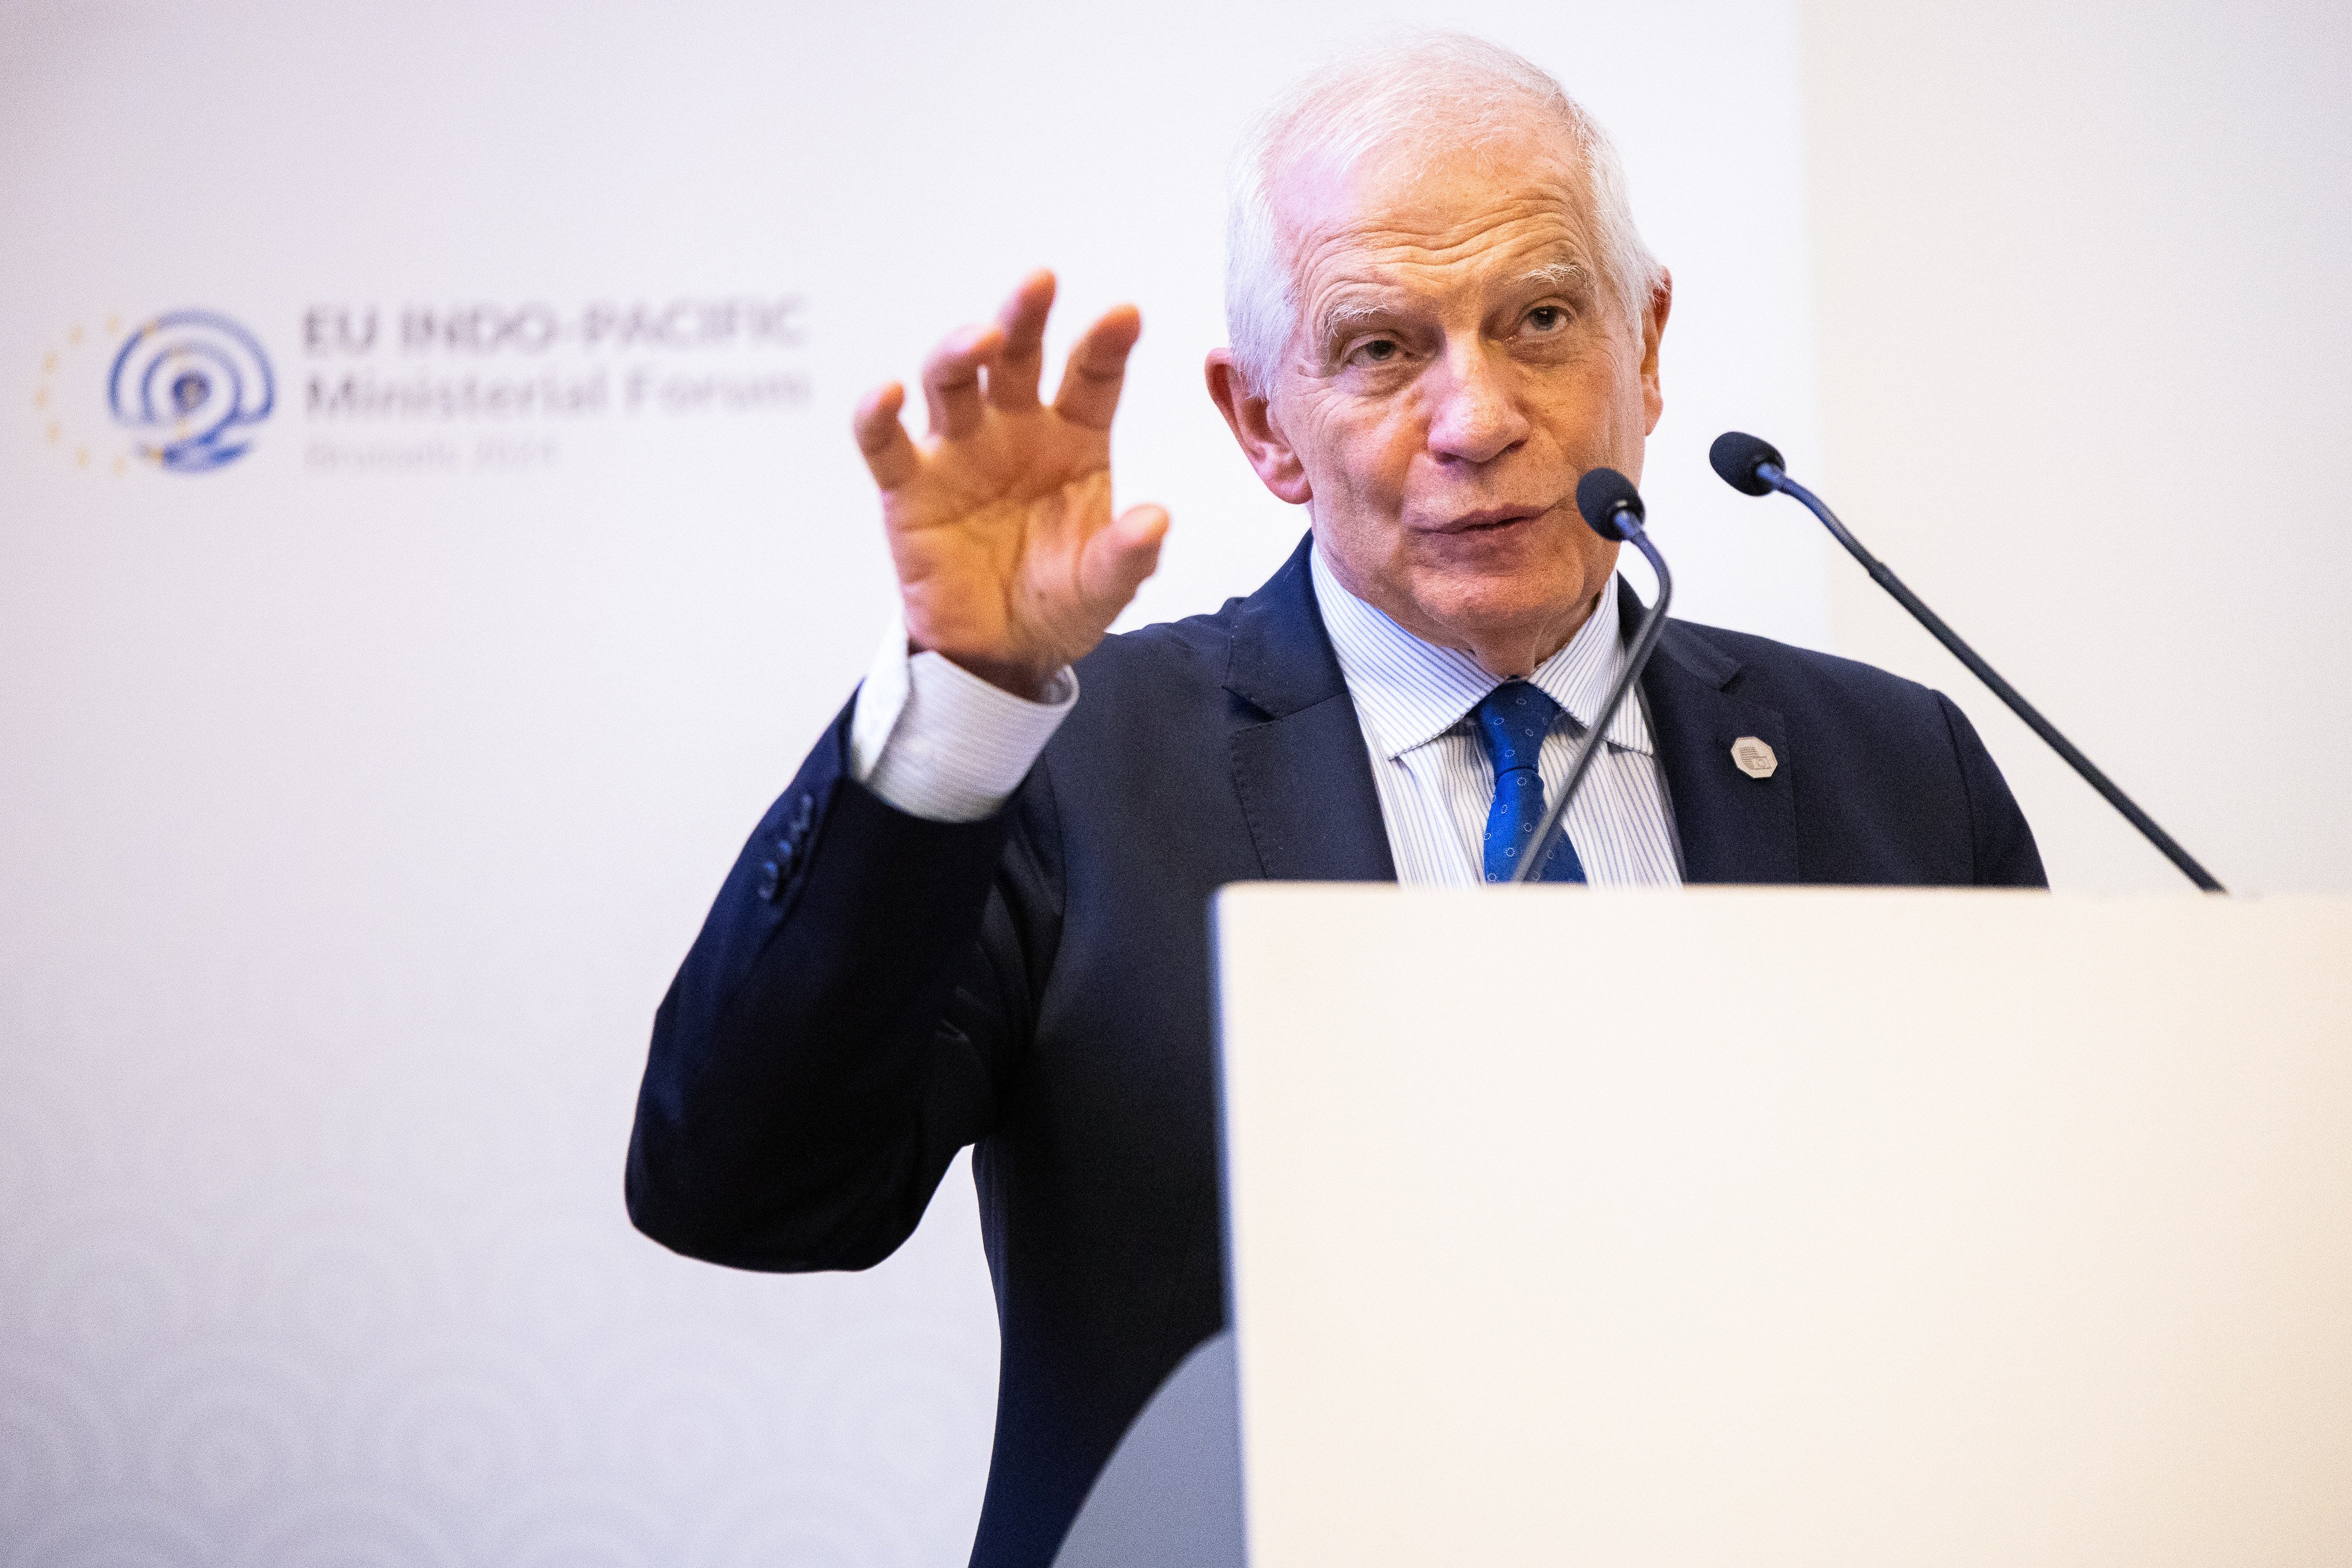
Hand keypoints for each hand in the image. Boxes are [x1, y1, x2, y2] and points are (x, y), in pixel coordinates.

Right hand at [853, 270, 1169, 697]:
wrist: (1002, 653)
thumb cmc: (1060, 602)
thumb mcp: (1107, 586)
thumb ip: (1128, 554)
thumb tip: (1155, 520)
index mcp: (1074, 438)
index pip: (1091, 375)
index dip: (1107, 343)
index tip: (1126, 315)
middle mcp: (1014, 430)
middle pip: (1017, 356)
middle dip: (1026, 316)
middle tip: (1039, 282)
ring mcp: (959, 452)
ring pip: (951, 381)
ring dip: (961, 351)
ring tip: (983, 339)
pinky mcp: (909, 488)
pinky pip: (885, 444)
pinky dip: (877, 416)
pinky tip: (886, 395)